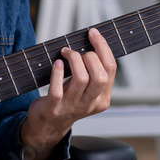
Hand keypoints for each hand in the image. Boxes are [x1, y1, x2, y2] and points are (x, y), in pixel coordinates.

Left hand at [20, 28, 115, 159]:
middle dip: (90, 56)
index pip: (110, 69)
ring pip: (81, 79)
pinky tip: (57, 64)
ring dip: (74, 60)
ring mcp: (72, 107)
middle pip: (100, 76)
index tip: (93, 33)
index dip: (103, 47)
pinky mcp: (54, 108)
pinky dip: (57, 72)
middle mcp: (90, 104)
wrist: (48, 125)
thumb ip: (92, 73)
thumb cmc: (67, 100)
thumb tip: (91, 42)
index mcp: (102, 98)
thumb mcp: (86, 91)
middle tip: (77, 50)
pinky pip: (57, 89)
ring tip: (66, 53)